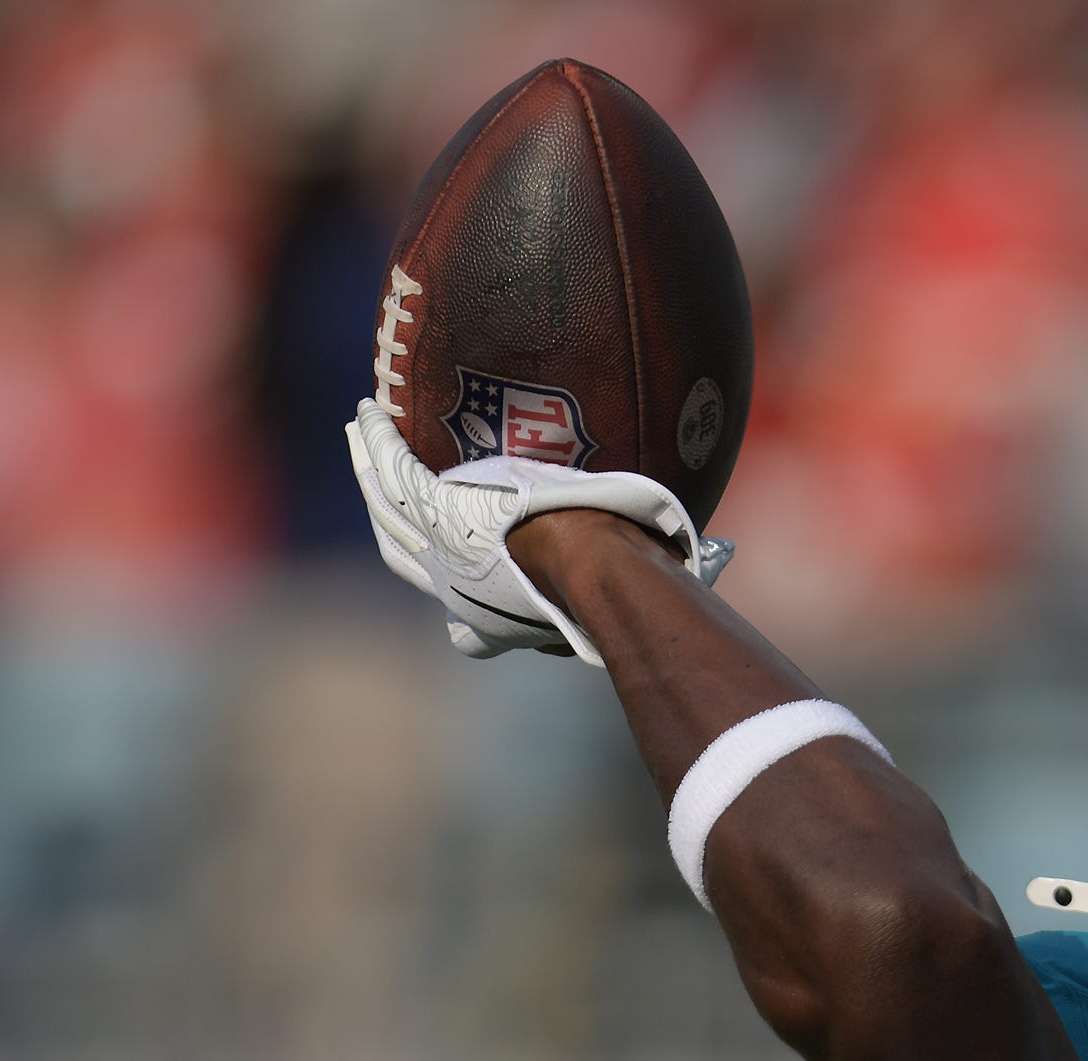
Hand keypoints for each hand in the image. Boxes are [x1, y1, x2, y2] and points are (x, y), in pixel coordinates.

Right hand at [344, 399, 732, 663]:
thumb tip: (726, 552)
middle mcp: (456, 586)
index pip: (467, 620)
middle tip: (386, 500)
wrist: (595, 565)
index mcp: (496, 614)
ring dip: (371, 470)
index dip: (461, 610)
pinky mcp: (429, 503)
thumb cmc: (623, 580)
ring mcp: (436, 545)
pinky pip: (391, 465)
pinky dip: (374, 440)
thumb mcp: (636, 579)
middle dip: (395, 527)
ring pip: (387, 503)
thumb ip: (666, 564)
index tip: (462, 616)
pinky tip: (364, 413)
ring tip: (361, 438)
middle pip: (406, 553)